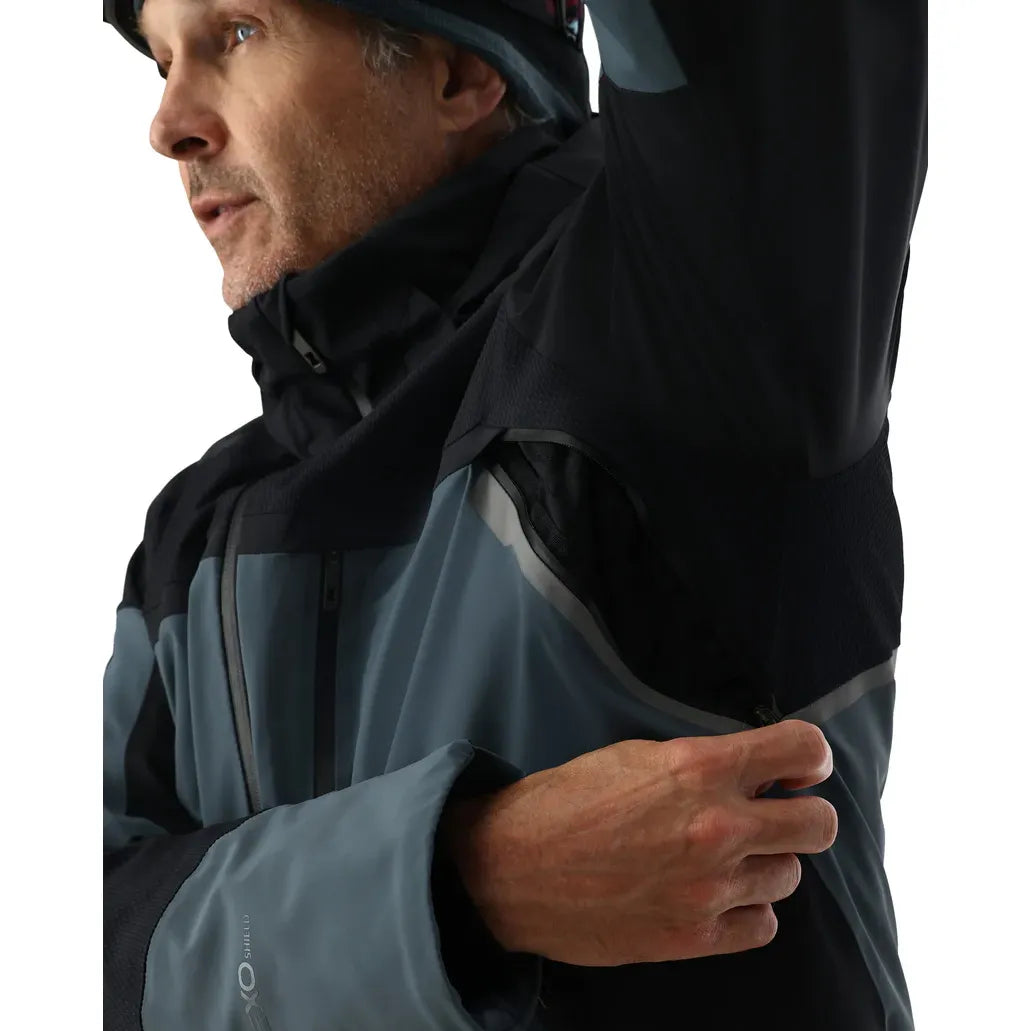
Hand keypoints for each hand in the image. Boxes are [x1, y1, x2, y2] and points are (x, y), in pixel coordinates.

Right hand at [440, 720, 836, 966]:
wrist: (512, 869)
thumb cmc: (566, 802)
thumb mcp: (634, 756)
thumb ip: (702, 765)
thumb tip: (753, 778)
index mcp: (699, 769)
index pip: (801, 750)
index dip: (810, 756)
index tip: (800, 767)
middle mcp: (717, 827)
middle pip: (819, 824)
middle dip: (800, 814)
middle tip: (771, 815)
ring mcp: (710, 887)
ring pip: (790, 876)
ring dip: (764, 864)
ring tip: (722, 858)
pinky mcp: (695, 936)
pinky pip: (763, 925)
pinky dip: (746, 909)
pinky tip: (714, 895)